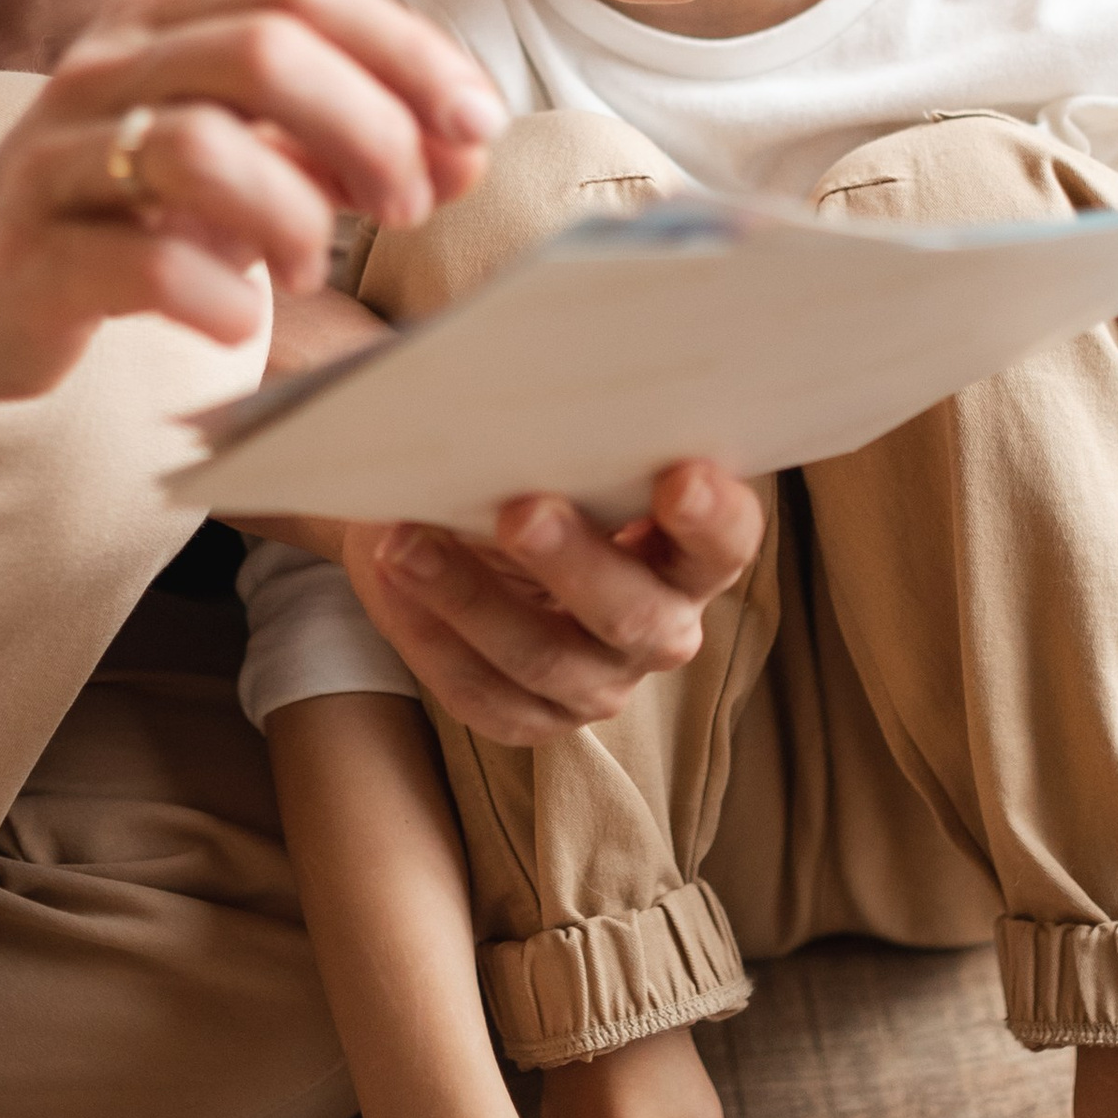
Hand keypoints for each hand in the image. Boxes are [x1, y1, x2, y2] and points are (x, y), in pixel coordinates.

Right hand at [0, 0, 501, 400]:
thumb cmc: (116, 208)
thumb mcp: (236, 150)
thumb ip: (340, 137)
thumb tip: (463, 144)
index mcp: (168, 19)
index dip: (408, 54)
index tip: (474, 126)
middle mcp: (110, 66)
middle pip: (266, 52)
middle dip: (368, 129)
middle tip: (407, 205)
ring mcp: (60, 155)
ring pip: (200, 147)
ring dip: (293, 213)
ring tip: (311, 267)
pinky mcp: (31, 253)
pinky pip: (140, 262)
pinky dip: (216, 295)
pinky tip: (239, 321)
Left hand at [343, 463, 766, 741]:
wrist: (462, 520)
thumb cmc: (532, 465)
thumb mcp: (560, 446)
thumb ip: (573, 436)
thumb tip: (537, 402)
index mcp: (693, 556)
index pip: (726, 544)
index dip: (712, 518)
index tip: (679, 476)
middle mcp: (660, 629)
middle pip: (633, 616)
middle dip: (574, 563)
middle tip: (520, 510)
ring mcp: (597, 684)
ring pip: (543, 659)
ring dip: (469, 599)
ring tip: (406, 542)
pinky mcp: (530, 716)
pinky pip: (477, 689)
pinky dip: (428, 632)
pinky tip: (392, 579)